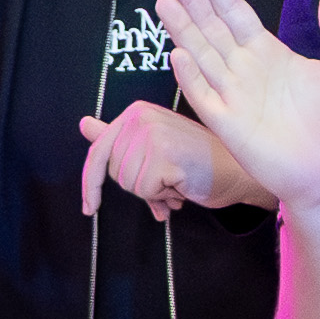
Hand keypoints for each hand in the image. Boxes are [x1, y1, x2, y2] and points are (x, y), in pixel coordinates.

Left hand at [76, 98, 244, 219]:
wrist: (235, 171)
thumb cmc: (195, 162)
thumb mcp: (152, 145)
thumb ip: (117, 137)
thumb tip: (84, 125)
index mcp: (136, 112)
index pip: (98, 151)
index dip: (91, 183)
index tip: (89, 207)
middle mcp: (141, 117)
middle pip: (113, 172)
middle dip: (137, 185)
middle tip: (166, 177)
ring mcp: (153, 134)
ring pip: (128, 183)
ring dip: (152, 192)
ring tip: (176, 180)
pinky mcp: (164, 154)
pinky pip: (145, 191)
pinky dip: (163, 196)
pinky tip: (181, 185)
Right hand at [154, 0, 319, 216]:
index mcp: (270, 54)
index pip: (235, 13)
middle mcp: (245, 71)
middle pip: (211, 27)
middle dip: (191, 0)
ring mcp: (233, 97)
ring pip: (201, 55)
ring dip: (182, 29)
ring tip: (164, 2)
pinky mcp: (228, 124)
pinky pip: (203, 96)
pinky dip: (190, 77)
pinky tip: (178, 54)